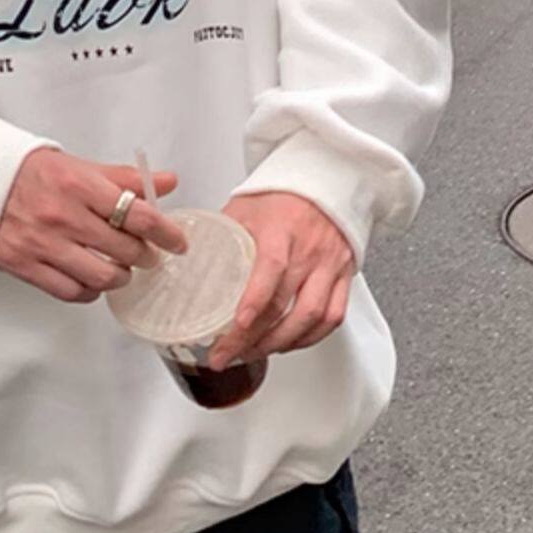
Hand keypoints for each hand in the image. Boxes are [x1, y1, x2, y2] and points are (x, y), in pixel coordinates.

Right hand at [0, 151, 188, 304]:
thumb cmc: (31, 173)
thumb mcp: (79, 167)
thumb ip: (124, 179)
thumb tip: (168, 182)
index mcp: (79, 185)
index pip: (138, 216)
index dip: (166, 233)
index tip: (177, 242)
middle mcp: (61, 216)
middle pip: (125, 250)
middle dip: (145, 256)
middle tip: (147, 254)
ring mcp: (42, 244)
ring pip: (102, 277)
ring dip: (121, 277)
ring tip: (121, 269)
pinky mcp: (24, 265)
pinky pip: (70, 292)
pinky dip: (90, 292)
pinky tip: (93, 281)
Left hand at [209, 191, 355, 365]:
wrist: (326, 178)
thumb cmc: (282, 193)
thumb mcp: (244, 208)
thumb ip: (221, 237)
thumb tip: (189, 264)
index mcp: (281, 231)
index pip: (271, 269)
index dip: (255, 301)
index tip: (237, 326)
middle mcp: (309, 251)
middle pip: (286, 304)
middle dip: (253, 338)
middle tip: (226, 354)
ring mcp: (329, 265)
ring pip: (313, 317)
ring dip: (282, 343)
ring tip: (254, 352)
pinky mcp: (343, 275)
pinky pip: (333, 316)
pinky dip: (310, 337)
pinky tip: (288, 343)